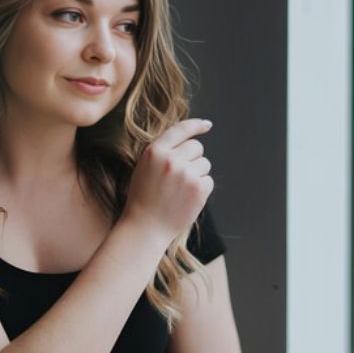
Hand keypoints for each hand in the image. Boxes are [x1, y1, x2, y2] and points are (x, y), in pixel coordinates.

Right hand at [119, 119, 213, 242]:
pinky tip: (187, 199)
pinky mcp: (198, 188)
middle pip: (197, 147)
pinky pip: (209, 180)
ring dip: (197, 174)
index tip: (206, 125)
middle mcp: (171, 159)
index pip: (180, 129)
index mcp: (155, 151)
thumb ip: (164, 153)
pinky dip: (201, 189)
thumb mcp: (145, 168)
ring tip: (180, 190)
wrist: (145, 227)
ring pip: (204, 164)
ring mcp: (186, 174)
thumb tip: (191, 141)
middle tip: (181, 176)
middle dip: (193, 158)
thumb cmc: (144, 198)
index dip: (196, 125)